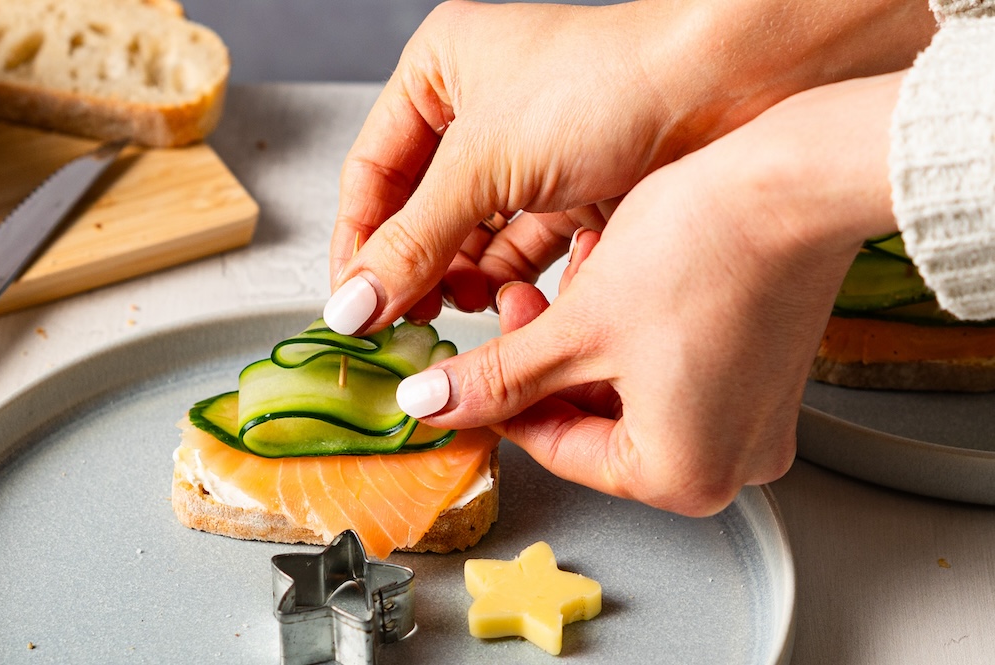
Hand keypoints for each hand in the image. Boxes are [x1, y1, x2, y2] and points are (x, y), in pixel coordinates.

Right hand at [325, 0, 933, 333]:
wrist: (725, 84)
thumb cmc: (606, 86)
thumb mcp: (485, 165)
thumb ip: (414, 243)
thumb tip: (352, 306)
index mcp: (441, 71)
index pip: (372, 173)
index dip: (357, 243)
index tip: (351, 307)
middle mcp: (483, 109)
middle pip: (424, 210)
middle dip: (417, 268)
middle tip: (407, 323)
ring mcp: (534, 151)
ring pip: (475, 233)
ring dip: (465, 277)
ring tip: (460, 313)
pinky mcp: (577, 186)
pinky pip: (527, 243)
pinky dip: (515, 276)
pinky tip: (509, 302)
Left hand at [395, 73, 903, 514]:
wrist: (798, 181)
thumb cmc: (708, 252)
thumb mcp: (577, 327)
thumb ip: (498, 378)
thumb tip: (437, 404)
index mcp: (683, 476)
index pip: (557, 448)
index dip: (497, 402)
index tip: (463, 371)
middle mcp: (729, 463)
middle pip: (594, 418)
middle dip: (547, 355)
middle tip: (517, 305)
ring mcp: (754, 419)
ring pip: (629, 387)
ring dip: (586, 333)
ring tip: (575, 273)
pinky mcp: (765, 375)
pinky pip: (674, 367)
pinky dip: (632, 328)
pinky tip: (616, 274)